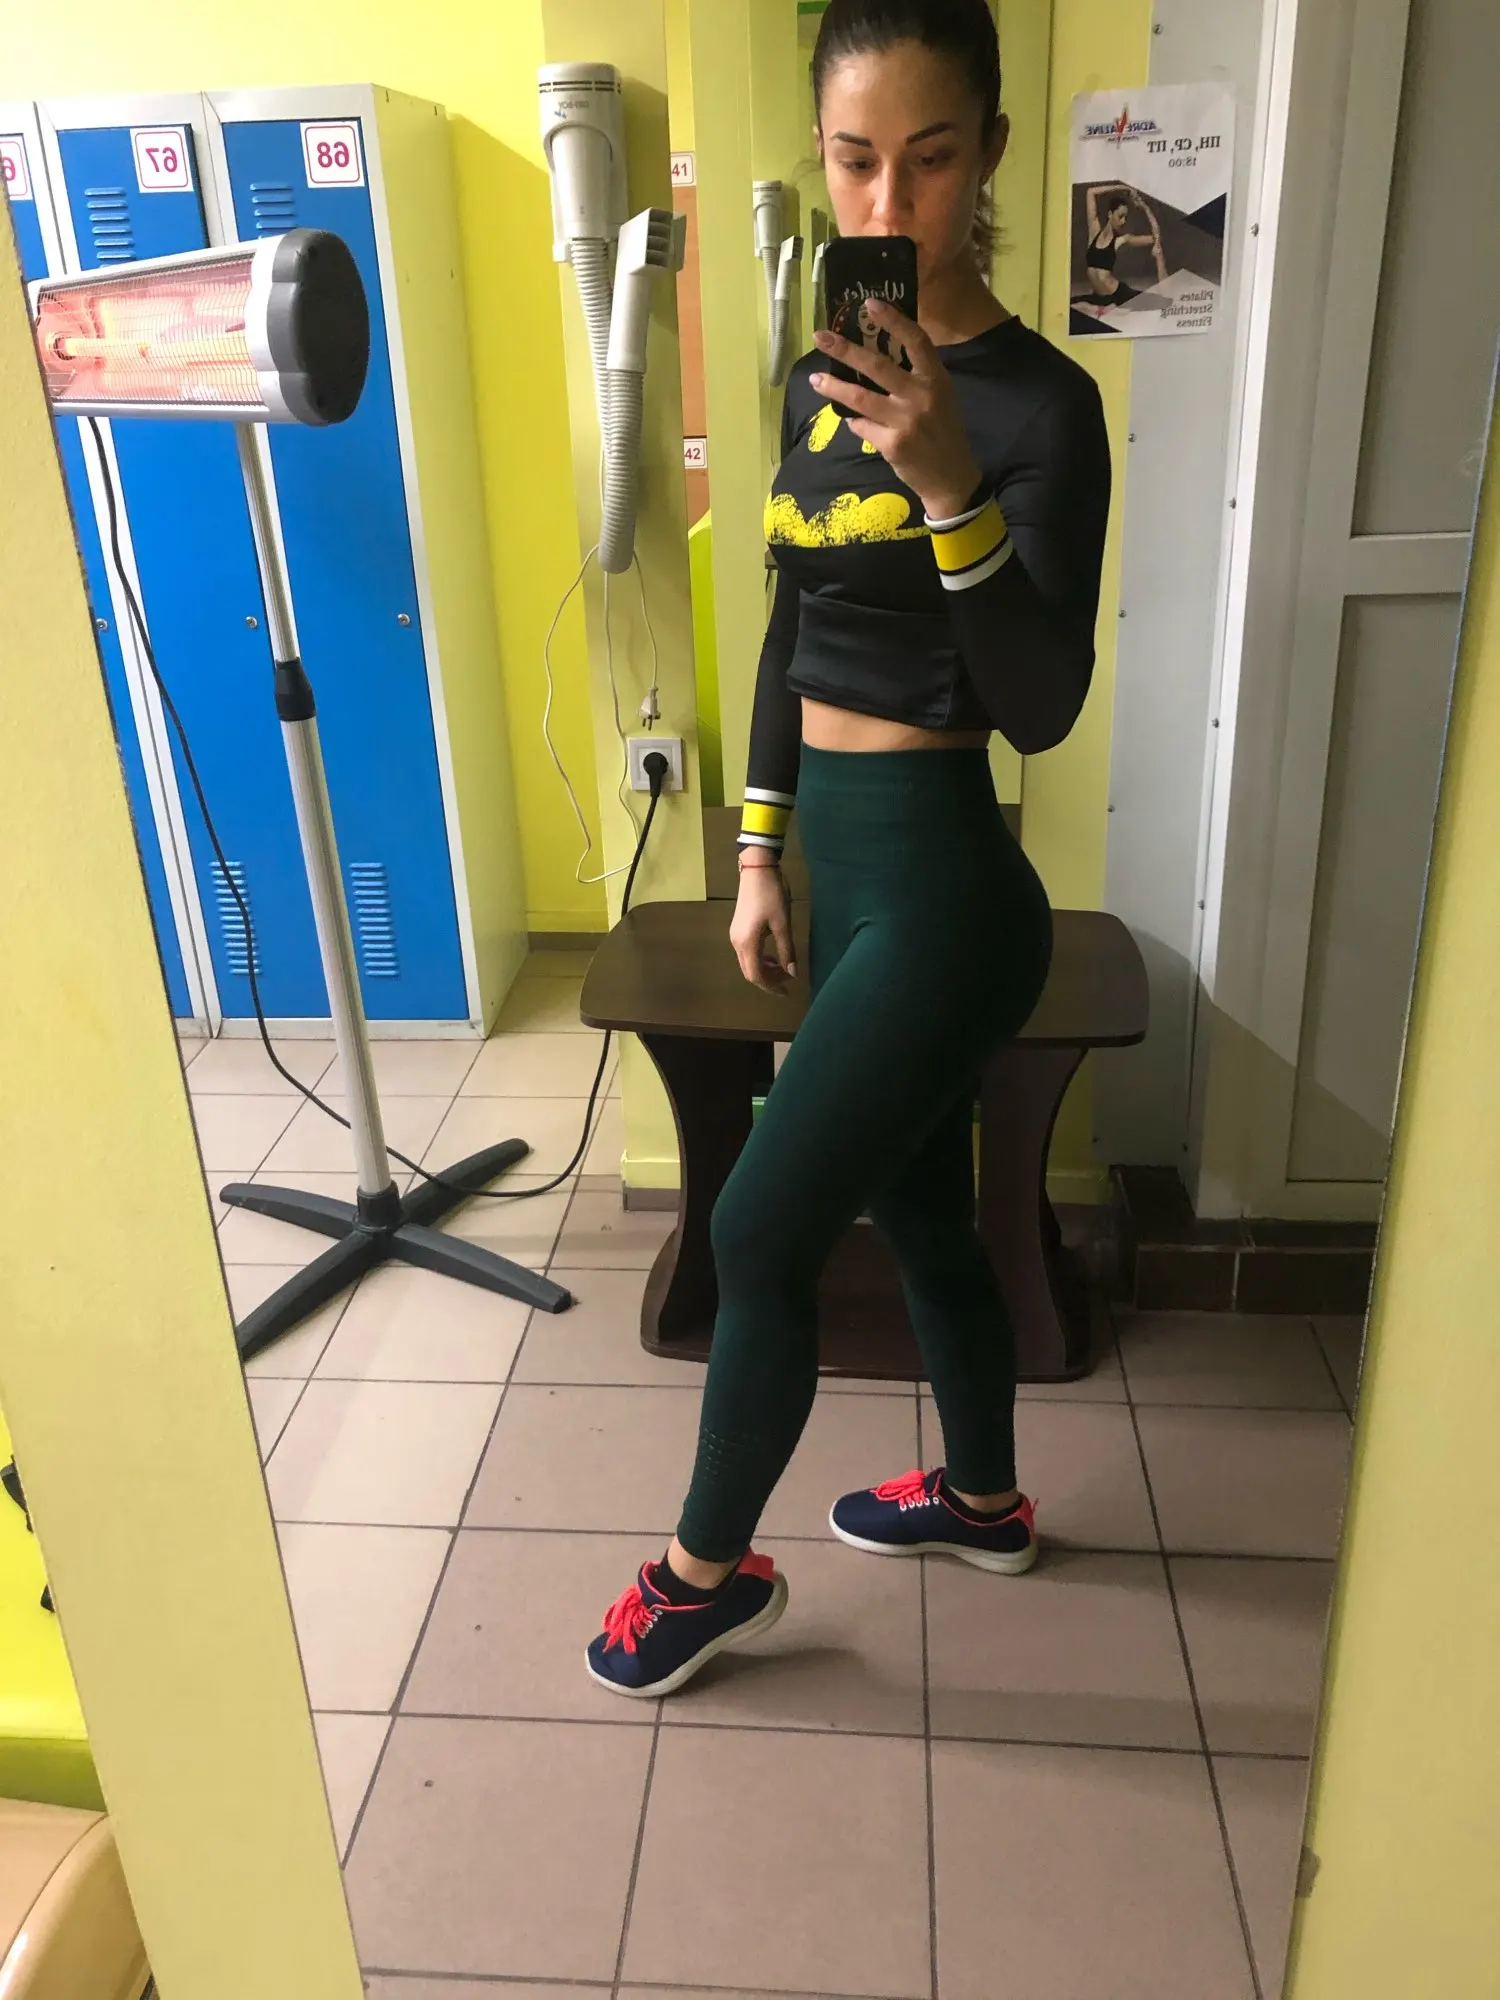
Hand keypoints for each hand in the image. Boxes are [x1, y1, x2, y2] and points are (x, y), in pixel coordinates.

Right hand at [730, 863, 796, 993]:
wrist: (757, 870)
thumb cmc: (772, 896)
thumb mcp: (783, 924)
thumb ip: (787, 950)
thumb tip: (792, 973)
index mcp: (747, 944)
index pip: (756, 975)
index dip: (771, 986)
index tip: (787, 991)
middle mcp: (737, 943)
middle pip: (750, 972)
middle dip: (769, 979)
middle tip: (788, 980)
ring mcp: (735, 936)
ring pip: (748, 962)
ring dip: (765, 969)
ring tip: (783, 968)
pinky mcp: (738, 929)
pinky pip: (747, 952)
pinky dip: (761, 958)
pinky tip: (773, 955)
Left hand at [810, 300, 981, 520]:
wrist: (951, 477)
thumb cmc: (943, 432)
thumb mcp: (941, 397)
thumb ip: (915, 378)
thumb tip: (872, 361)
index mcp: (936, 379)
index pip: (916, 341)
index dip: (893, 319)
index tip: (870, 303)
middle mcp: (921, 396)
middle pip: (877, 366)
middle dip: (845, 349)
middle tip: (821, 337)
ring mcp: (906, 421)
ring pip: (860, 398)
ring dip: (834, 387)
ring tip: (815, 379)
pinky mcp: (893, 444)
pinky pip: (862, 426)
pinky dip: (854, 422)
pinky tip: (852, 420)